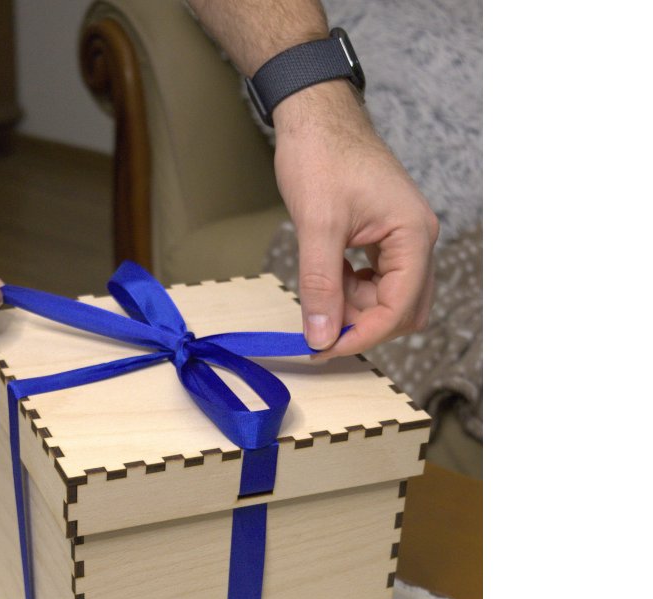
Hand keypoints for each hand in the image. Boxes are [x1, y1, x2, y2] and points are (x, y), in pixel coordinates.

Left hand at [272, 83, 439, 358]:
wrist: (315, 115)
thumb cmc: (321, 156)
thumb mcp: (317, 227)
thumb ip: (321, 286)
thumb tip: (322, 336)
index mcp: (413, 235)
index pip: (399, 307)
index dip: (363, 335)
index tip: (324, 348)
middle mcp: (418, 239)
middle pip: (404, 310)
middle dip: (363, 325)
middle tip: (319, 328)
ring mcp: (404, 239)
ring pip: (390, 299)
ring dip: (356, 309)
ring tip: (319, 295)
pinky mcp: (386, 238)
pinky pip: (378, 282)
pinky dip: (352, 292)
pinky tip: (328, 280)